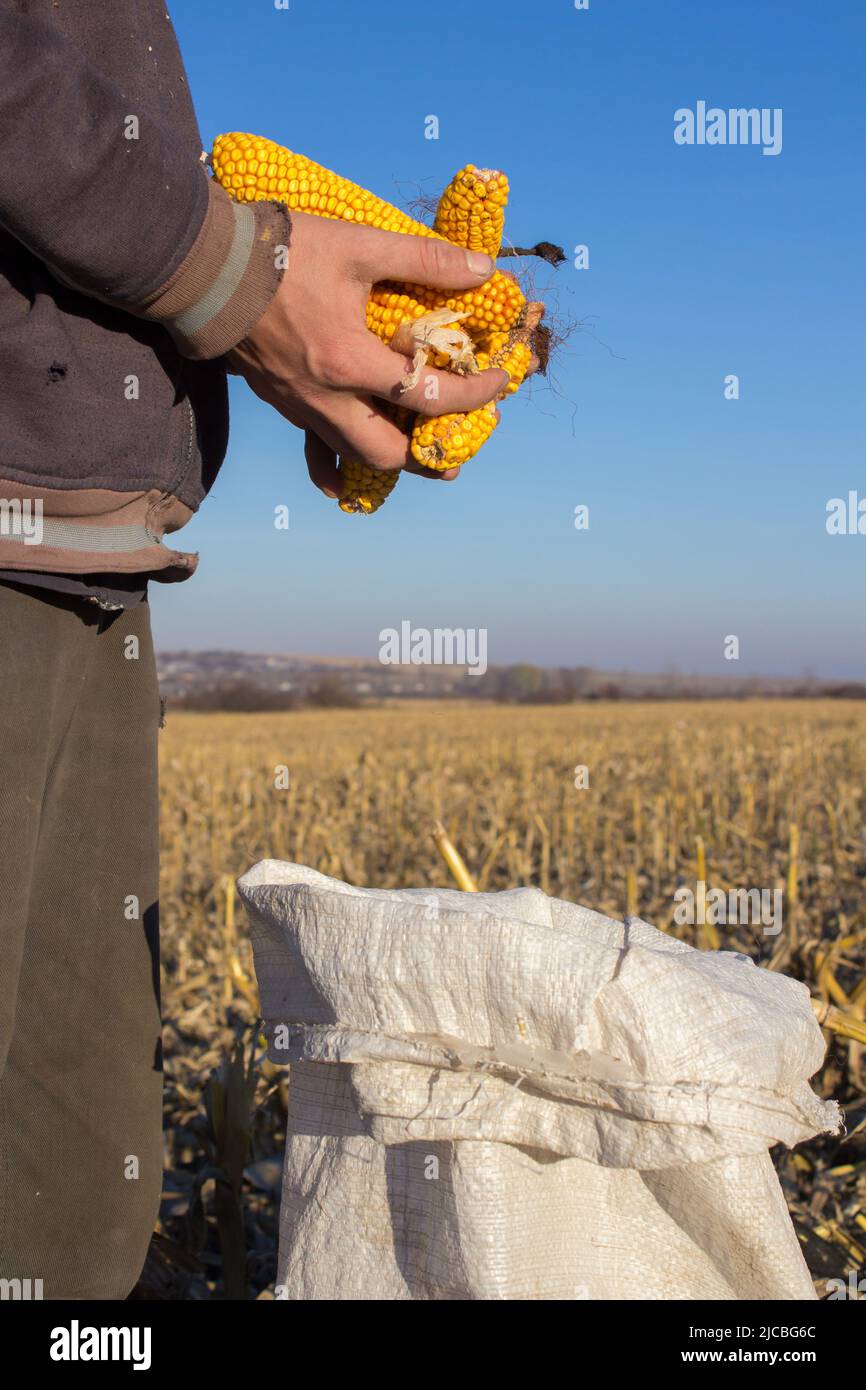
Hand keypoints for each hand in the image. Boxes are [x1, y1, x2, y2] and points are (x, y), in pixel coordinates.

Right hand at [226, 211, 508, 495]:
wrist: (203, 267)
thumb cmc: (281, 252)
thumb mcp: (359, 246)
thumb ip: (424, 260)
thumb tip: (483, 271)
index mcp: (349, 361)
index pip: (428, 395)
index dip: (473, 394)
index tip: (498, 383)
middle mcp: (325, 398)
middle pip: (389, 453)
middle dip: (430, 454)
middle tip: (458, 440)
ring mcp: (299, 406)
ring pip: (352, 457)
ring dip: (391, 459)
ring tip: (421, 454)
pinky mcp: (281, 403)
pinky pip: (313, 450)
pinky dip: (333, 468)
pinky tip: (343, 483)